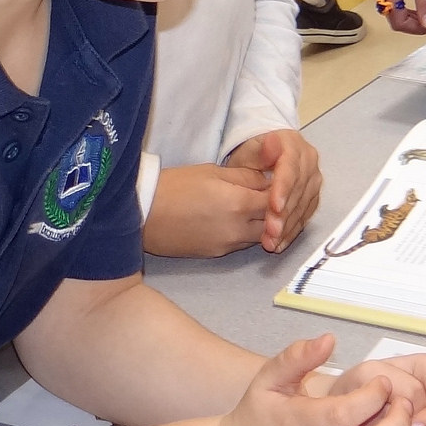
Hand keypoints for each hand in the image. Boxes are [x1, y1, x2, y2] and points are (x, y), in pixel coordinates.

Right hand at [142, 163, 270, 257]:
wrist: (143, 214)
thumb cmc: (174, 186)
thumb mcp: (213, 171)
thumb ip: (246, 177)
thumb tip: (270, 179)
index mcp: (239, 202)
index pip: (277, 200)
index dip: (282, 191)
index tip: (282, 183)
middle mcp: (238, 228)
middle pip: (274, 223)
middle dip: (277, 211)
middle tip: (274, 197)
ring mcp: (228, 245)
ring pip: (261, 236)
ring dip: (264, 225)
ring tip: (257, 209)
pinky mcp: (216, 254)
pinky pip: (242, 244)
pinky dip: (247, 234)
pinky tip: (239, 221)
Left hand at [226, 130, 323, 252]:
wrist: (260, 158)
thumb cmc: (252, 156)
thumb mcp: (249, 153)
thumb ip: (261, 152)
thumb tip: (272, 142)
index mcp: (293, 144)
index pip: (291, 168)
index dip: (283, 189)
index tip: (274, 207)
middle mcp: (308, 160)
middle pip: (299, 190)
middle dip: (284, 214)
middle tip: (271, 232)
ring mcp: (312, 178)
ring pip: (304, 205)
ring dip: (288, 226)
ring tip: (272, 242)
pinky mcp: (313, 195)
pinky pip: (306, 215)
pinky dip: (293, 230)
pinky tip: (281, 242)